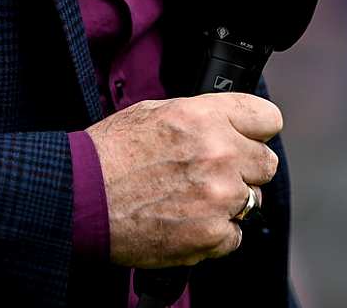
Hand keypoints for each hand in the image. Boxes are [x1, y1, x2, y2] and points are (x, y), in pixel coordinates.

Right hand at [85, 92, 281, 268]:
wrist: (80, 197)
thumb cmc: (109, 154)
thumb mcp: (155, 112)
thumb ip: (201, 116)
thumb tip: (226, 122)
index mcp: (206, 117)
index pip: (267, 119)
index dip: (255, 130)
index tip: (248, 138)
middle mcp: (219, 154)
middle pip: (266, 163)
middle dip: (245, 168)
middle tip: (214, 173)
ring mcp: (218, 196)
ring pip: (253, 201)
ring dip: (229, 202)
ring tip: (191, 199)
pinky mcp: (211, 234)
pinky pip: (235, 235)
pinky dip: (215, 233)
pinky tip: (188, 221)